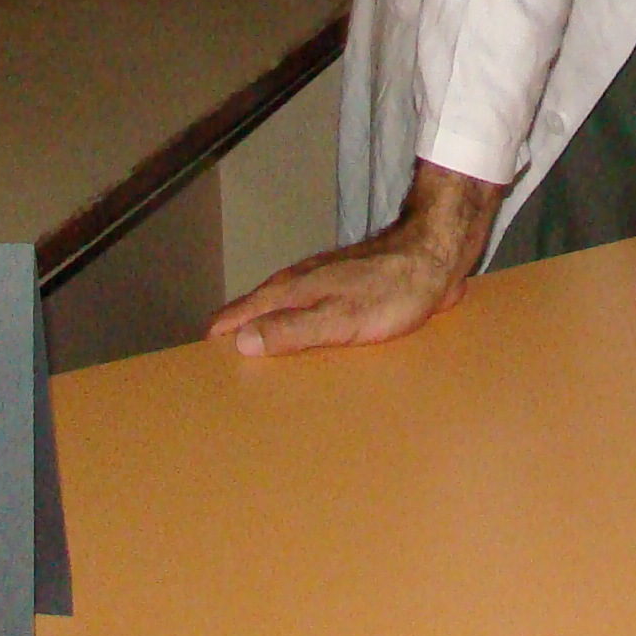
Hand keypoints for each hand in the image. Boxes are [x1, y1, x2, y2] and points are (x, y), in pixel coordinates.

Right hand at [206, 159, 505, 357]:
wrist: (436, 255)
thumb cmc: (392, 288)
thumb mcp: (340, 318)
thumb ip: (292, 330)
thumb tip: (240, 343)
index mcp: (290, 290)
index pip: (236, 316)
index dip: (217, 340)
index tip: (198, 370)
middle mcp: (299, 284)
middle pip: (253, 315)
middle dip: (235, 342)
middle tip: (221, 381)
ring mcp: (321, 285)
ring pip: (280, 315)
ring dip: (265, 339)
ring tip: (256, 373)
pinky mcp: (345, 292)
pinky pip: (309, 316)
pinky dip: (296, 334)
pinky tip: (305, 353)